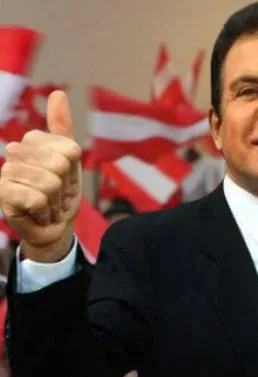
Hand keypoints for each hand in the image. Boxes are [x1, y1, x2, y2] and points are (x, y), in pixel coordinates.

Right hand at [0, 91, 81, 261]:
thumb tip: (57, 92)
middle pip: (60, 165)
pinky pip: (37, 199)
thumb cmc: (61, 193)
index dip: (74, 170)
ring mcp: (7, 171)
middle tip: (58, 194)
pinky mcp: (3, 193)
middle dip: (66, 186)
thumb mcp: (69, 160)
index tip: (66, 178)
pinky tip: (38, 213)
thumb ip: (62, 127)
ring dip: (56, 201)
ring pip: (49, 183)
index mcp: (35, 141)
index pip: (70, 150)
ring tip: (49, 203)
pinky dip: (45, 211)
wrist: (53, 226)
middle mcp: (16, 152)